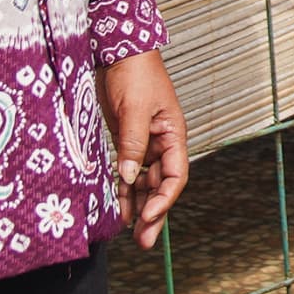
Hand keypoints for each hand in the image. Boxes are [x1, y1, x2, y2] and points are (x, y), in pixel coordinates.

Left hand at [99, 50, 188, 248]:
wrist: (118, 51)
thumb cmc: (135, 73)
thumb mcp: (134, 109)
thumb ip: (132, 144)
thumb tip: (128, 176)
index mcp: (173, 135)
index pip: (175, 176)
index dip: (164, 199)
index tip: (148, 216)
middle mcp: (161, 144)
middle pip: (160, 186)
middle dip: (153, 214)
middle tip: (144, 242)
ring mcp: (143, 143)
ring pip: (143, 183)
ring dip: (137, 207)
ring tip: (130, 234)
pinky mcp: (125, 141)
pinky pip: (126, 172)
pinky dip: (122, 191)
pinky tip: (118, 209)